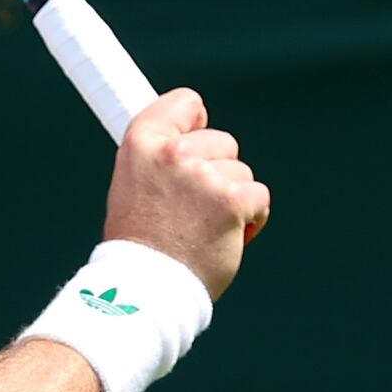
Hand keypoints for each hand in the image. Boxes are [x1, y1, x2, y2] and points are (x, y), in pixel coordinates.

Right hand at [104, 87, 267, 296]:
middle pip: (222, 141)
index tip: (194, 136)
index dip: (195, 122)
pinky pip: (258, 196)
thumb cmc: (139, 242)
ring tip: (203, 228)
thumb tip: (192, 132)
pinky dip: (250, 217)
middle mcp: (173, 153)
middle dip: (217, 171)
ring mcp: (204, 176)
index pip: (186, 103)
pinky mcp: (232, 200)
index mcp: (141, 143)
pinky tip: (226, 236)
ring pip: (241, 172)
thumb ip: (161, 157)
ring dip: (232, 199)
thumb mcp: (133, 185)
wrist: (145, 289)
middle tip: (191, 209)